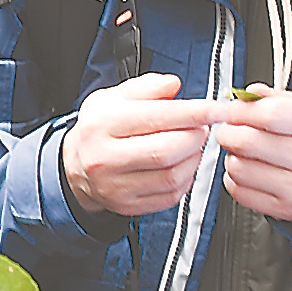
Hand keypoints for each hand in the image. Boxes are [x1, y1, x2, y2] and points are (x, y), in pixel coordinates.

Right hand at [60, 71, 219, 217]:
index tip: (216, 110)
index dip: (194, 113)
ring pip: (172, 175)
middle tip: (202, 126)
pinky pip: (170, 195)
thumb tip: (172, 85)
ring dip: (194, 158)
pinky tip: (181, 164)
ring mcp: (115, 186)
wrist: (74, 166)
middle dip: (195, 137)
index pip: (157, 117)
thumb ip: (146, 88)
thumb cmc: (98, 130)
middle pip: (167, 150)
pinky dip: (186, 178)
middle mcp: (105, 157)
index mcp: (102, 124)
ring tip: (191, 144)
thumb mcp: (113, 98)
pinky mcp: (128, 205)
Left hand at [215, 85, 291, 222]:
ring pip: (238, 168)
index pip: (268, 114)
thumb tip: (246, 94)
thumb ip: (271, 97)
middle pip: (247, 142)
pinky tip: (250, 171)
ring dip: (231, 157)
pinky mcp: (284, 208)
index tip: (232, 111)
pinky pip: (238, 191)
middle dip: (228, 133)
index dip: (240, 111)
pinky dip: (235, 179)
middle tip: (230, 131)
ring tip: (244, 153)